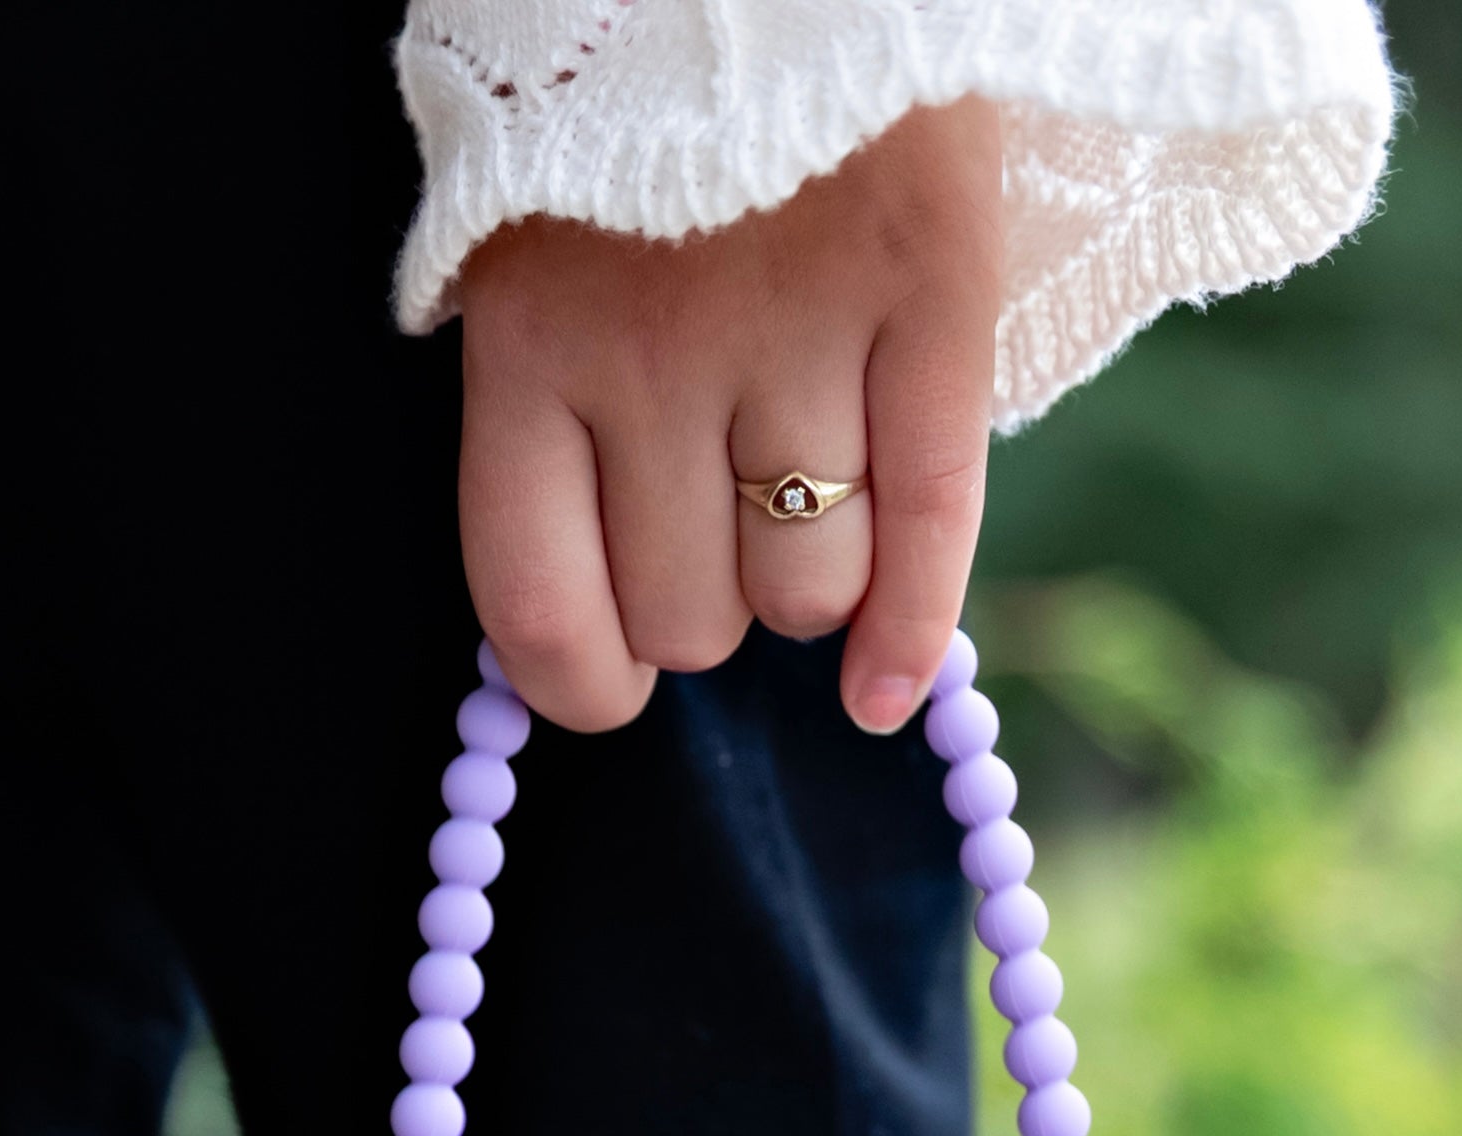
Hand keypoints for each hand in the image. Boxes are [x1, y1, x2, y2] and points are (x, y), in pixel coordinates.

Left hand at [454, 100, 1001, 737]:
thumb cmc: (631, 116)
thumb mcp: (532, 249)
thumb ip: (550, 416)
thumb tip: (584, 637)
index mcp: (530, 345)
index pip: (542, 608)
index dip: (582, 681)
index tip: (611, 678)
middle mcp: (656, 357)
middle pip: (692, 616)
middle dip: (708, 601)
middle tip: (720, 528)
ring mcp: (802, 330)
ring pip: (807, 589)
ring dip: (807, 583)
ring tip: (803, 505)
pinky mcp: (932, 298)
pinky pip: (932, 528)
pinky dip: (912, 636)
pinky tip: (887, 694)